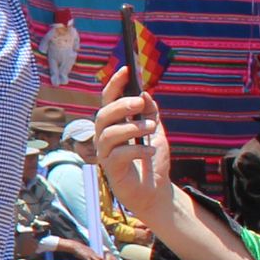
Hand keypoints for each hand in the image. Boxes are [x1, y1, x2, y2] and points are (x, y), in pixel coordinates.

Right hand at [94, 75, 175, 220]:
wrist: (155, 190)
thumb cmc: (151, 160)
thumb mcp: (154, 130)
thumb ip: (149, 113)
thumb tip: (144, 93)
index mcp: (114, 125)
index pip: (108, 101)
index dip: (115, 84)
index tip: (126, 70)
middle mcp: (105, 137)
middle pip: (104, 115)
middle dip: (122, 105)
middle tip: (140, 102)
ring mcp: (105, 153)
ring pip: (109, 133)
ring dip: (132, 127)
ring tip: (151, 128)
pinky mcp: (111, 169)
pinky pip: (120, 154)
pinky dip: (138, 148)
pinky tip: (150, 149)